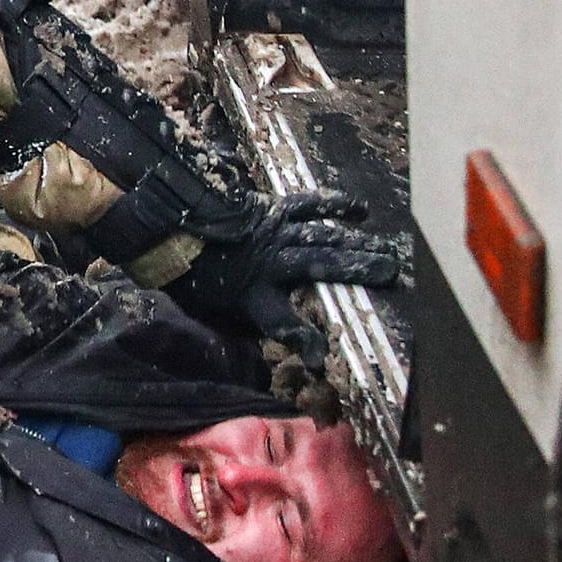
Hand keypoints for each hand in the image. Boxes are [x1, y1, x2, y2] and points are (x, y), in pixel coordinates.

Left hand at [169, 192, 404, 367]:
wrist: (168, 229)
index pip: (283, 323)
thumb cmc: (192, 277)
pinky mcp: (272, 209)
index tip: (321, 357)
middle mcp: (270, 262)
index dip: (304, 340)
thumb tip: (278, 350)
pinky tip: (361, 209)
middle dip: (358, 271)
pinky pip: (308, 205)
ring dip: (358, 245)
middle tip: (393, 275)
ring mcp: (274, 232)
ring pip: (323, 238)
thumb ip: (249, 326)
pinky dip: (335, 204)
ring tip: (388, 253)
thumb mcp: (215, 313)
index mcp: (252, 293)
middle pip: (321, 267)